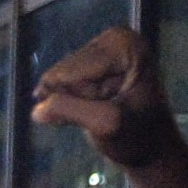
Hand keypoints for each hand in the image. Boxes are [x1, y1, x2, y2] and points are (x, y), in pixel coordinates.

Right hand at [26, 26, 187, 187]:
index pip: (71, 72)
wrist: (150, 148)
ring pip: (59, 77)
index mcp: (125, 45)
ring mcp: (104, 48)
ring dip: (71, 101)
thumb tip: (36, 110)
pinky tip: (88, 109)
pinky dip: (70, 100)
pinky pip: (61, 81)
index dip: (79, 99)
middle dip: (74, 98)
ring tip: (97, 111)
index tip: (106, 111)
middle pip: (64, 71)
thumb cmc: (135, 137)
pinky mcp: (94, 61)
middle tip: (101, 112)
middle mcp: (115, 38)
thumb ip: (70, 111)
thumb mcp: (105, 125)